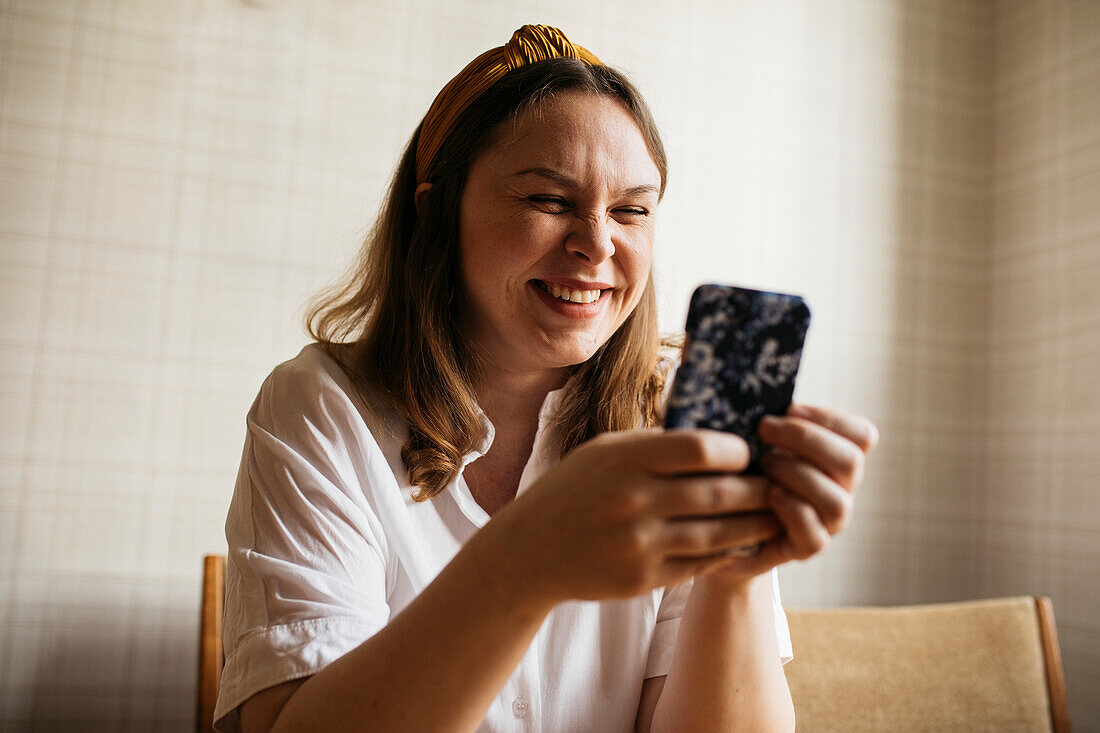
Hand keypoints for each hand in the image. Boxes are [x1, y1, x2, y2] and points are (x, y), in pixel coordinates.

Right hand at [478, 429, 783, 610]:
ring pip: (718, 533)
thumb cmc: (571, 491)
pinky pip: (700, 564)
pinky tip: (741, 543)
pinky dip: (726, 553)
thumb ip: (654, 446)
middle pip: (718, 492)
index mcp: (624, 460)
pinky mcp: (643, 579)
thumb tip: (716, 439)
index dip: (736, 450)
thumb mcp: (603, 453)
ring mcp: (639, 544)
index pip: (701, 449)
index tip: (749, 453)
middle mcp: (633, 501)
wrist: (528, 552)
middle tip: (779, 484)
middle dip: (757, 489)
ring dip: (753, 525)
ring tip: (773, 515)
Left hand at [699, 403, 878, 584]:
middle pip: (852, 463)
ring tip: (763, 463)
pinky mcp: (805, 548)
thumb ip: (773, 420)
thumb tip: (760, 394)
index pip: (862, 435)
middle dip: (805, 440)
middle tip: (764, 429)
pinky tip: (767, 494)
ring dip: (796, 475)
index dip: (828, 418)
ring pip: (837, 503)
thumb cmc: (745, 466)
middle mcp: (841, 489)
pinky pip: (815, 537)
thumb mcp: (760, 438)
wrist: (723, 520)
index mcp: (838, 458)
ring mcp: (827, 522)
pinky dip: (791, 512)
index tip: (789, 408)